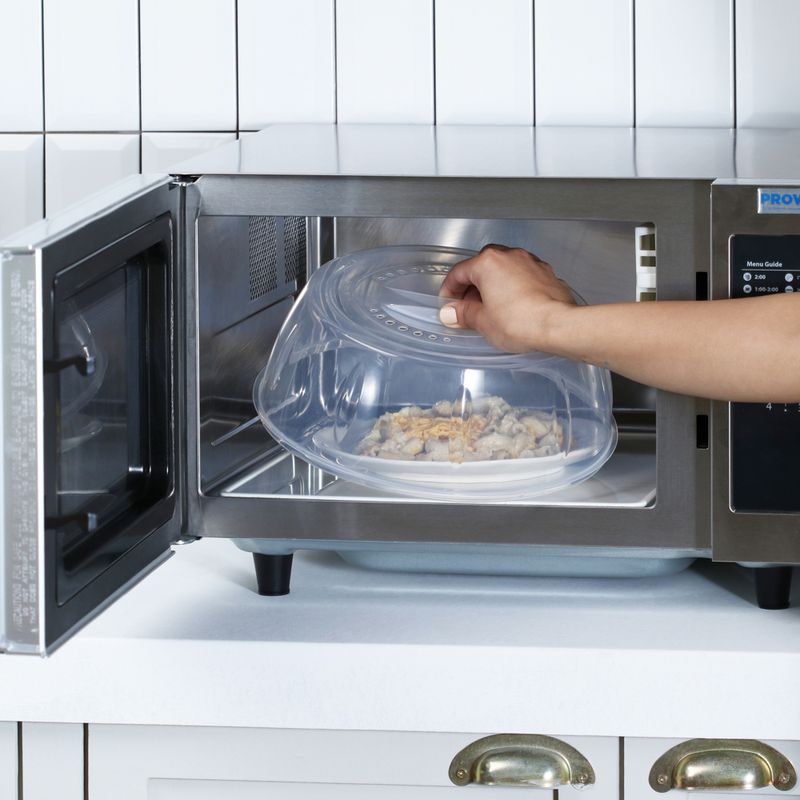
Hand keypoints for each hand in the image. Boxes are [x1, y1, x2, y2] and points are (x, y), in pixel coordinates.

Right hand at [438, 244, 576, 351]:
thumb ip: (463, 314)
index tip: (449, 304)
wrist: (558, 326)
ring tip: (492, 308)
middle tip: (469, 306)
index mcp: (488, 263)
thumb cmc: (521, 321)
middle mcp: (510, 256)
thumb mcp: (482, 322)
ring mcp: (531, 262)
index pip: (459, 272)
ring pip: (505, 269)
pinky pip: (523, 276)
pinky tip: (514, 306)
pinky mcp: (547, 274)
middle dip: (473, 286)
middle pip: (482, 266)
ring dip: (495, 285)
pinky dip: (514, 287)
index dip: (450, 290)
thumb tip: (452, 313)